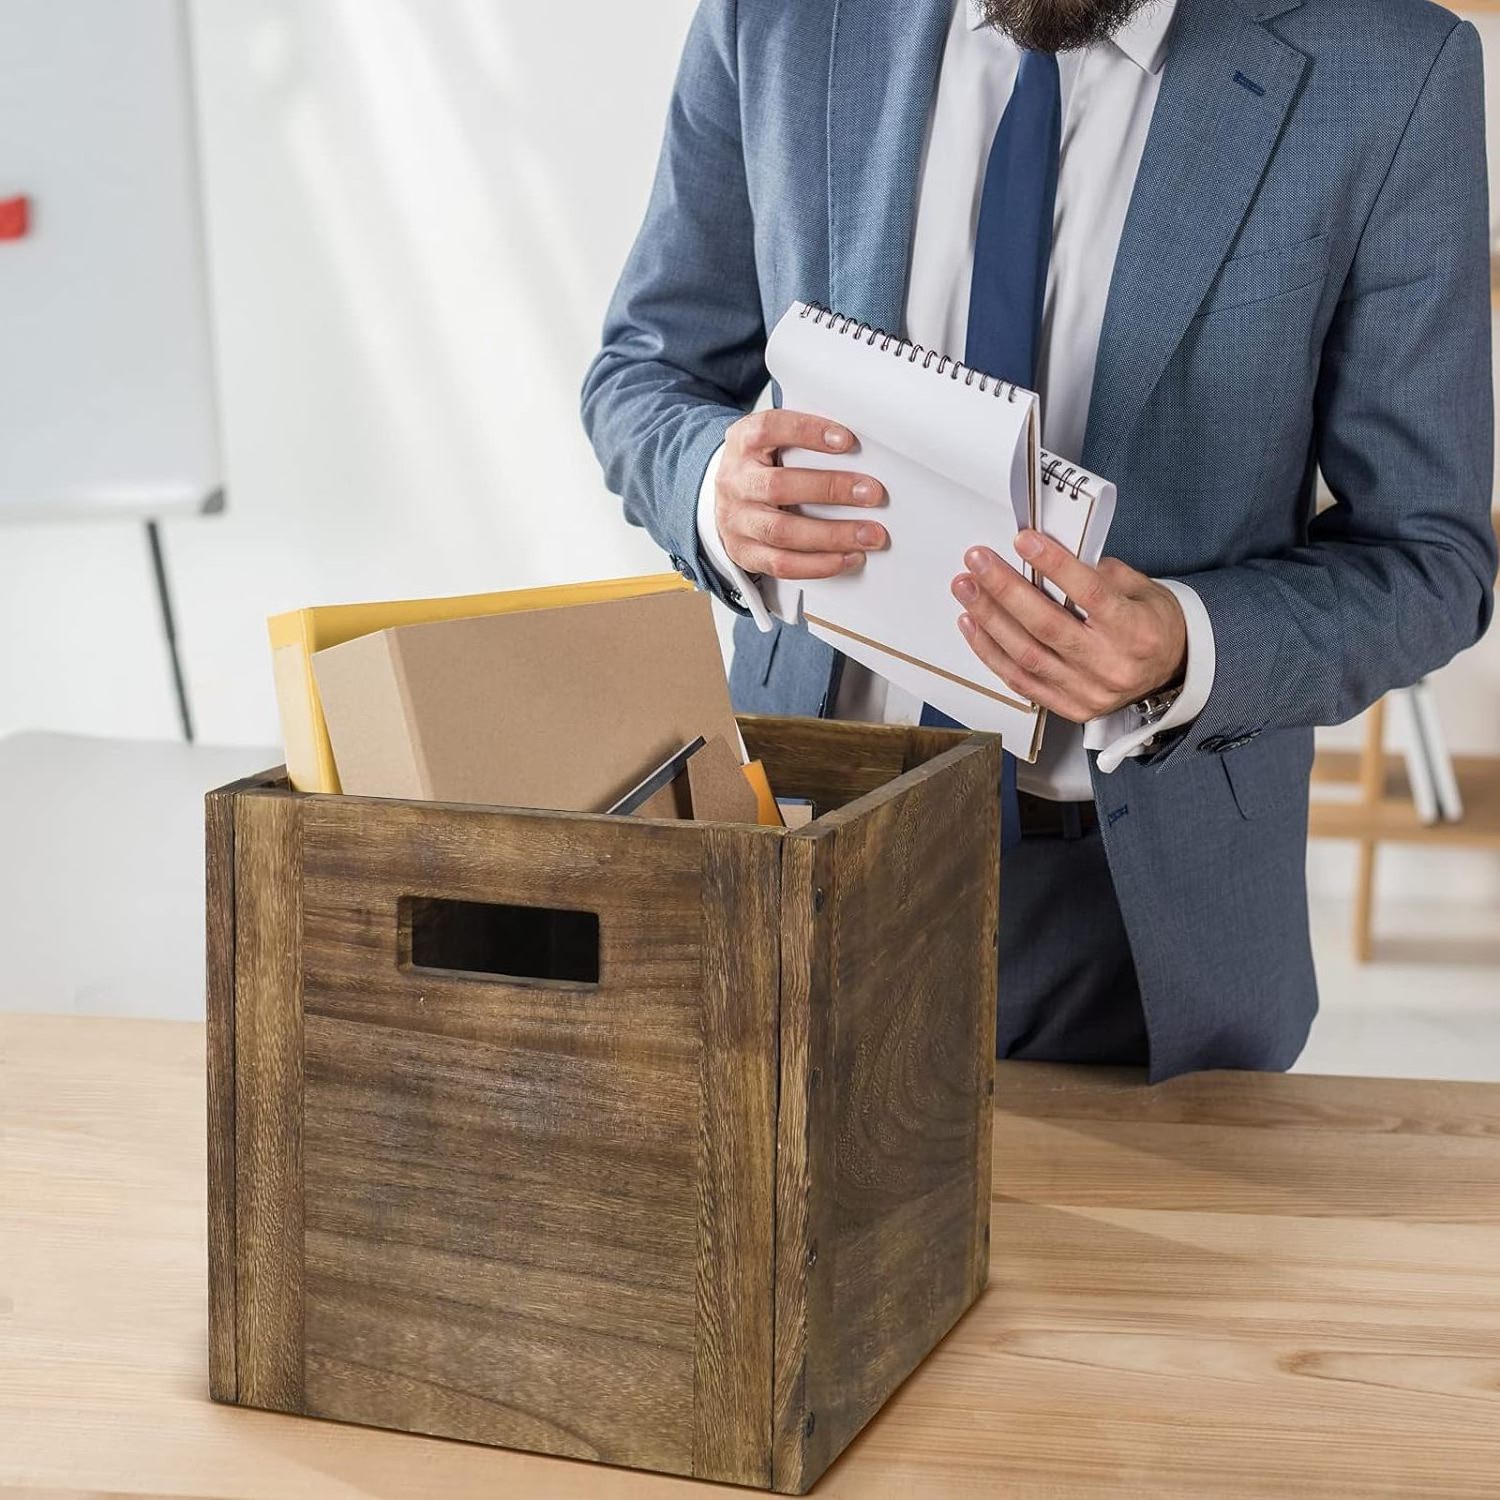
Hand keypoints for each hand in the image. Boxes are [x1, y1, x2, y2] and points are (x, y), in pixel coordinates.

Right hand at [716, 409, 887, 578]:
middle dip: (831, 489)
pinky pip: (782, 565)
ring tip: (868, 534)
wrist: (727, 501)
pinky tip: (848, 558)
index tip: (847, 440)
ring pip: (782, 531)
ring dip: (832, 534)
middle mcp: (735, 481)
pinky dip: (819, 564)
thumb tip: (862, 452)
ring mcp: (736, 520)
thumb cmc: (763, 468)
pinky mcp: (744, 553)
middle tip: (872, 493)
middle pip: (779, 486)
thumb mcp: (773, 443)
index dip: (807, 432)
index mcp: (743, 443)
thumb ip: (806, 443)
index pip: (769, 429)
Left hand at [953, 530, 1187, 723]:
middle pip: (1047, 625)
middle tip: (978, 562)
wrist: (1172, 673)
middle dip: (1005, 590)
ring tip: (967, 589)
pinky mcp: (1069, 707)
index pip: (1090, 593)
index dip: (1053, 565)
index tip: (1024, 541)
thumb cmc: (1152, 625)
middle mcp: (1111, 664)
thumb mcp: (1142, 590)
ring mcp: (1088, 691)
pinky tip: (973, 626)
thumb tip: (1051, 556)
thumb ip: (1100, 573)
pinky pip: (1021, 681)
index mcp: (1136, 630)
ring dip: (989, 619)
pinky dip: (991, 652)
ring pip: (1027, 655)